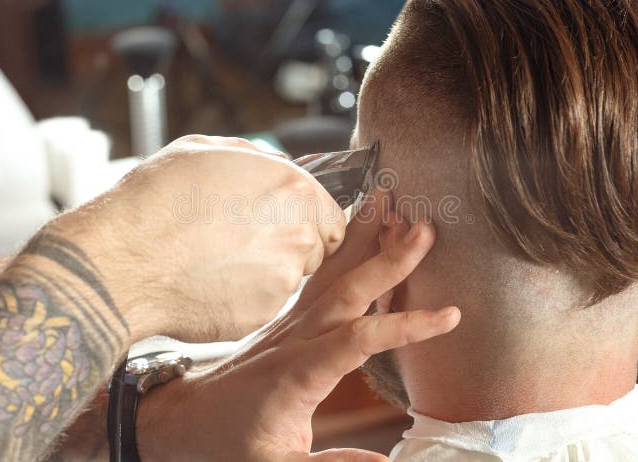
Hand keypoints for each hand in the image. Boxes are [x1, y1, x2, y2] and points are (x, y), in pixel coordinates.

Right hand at [50, 135, 345, 343]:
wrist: (120, 260)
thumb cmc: (155, 203)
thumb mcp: (203, 151)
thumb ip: (254, 158)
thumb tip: (272, 164)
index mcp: (293, 189)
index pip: (332, 215)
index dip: (308, 221)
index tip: (285, 225)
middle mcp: (298, 234)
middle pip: (316, 249)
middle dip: (288, 247)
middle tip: (243, 243)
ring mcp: (282, 279)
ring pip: (289, 279)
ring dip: (265, 273)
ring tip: (218, 262)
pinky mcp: (261, 315)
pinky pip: (264, 306)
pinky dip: (245, 299)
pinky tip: (209, 284)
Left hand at [136, 190, 460, 460]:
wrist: (187, 419)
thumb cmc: (230, 442)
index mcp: (299, 372)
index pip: (359, 338)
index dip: (405, 325)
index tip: (449, 315)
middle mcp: (297, 337)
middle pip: (349, 290)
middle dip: (389, 258)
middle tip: (424, 227)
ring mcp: (292, 322)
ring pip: (333, 273)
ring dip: (362, 236)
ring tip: (387, 199)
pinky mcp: (290, 318)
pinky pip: (320, 276)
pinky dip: (341, 247)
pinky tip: (355, 226)